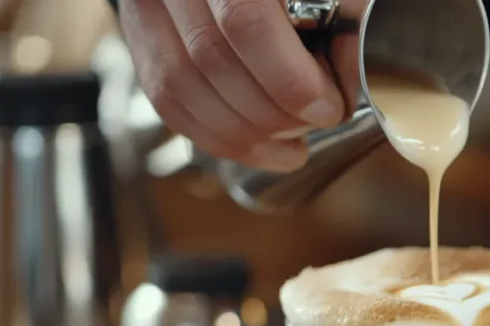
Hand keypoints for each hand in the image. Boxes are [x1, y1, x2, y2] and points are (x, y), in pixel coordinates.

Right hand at [117, 0, 364, 170]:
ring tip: (292, 144)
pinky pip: (168, 101)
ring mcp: (146, 5)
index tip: (327, 108)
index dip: (291, 80)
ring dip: (245, 134)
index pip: (245, 22)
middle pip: (213, 61)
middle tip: (314, 124)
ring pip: (182, 88)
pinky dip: (217, 136)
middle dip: (273, 111)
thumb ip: (346, 15)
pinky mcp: (139, 36)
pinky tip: (261, 147)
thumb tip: (350, 75)